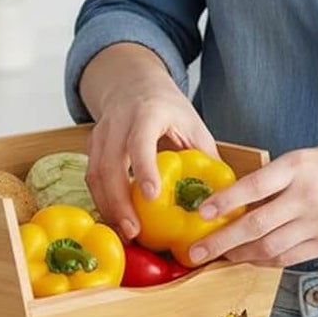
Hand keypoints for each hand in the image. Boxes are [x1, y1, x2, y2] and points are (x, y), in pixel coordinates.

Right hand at [85, 80, 220, 242]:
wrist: (133, 83)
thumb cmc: (167, 106)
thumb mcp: (192, 122)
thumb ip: (205, 154)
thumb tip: (225, 192)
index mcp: (148, 113)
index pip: (140, 141)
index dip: (144, 169)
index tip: (152, 196)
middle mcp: (118, 123)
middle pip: (110, 164)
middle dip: (120, 201)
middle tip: (134, 231)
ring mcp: (101, 135)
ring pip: (96, 175)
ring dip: (108, 207)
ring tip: (126, 233)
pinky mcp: (92, 148)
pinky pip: (92, 179)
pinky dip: (102, 202)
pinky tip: (116, 220)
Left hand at [186, 143, 317, 268]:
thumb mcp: (307, 158)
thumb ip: (276, 178)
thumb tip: (237, 201)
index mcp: (299, 165)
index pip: (254, 186)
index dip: (225, 201)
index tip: (202, 213)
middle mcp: (308, 195)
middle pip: (256, 224)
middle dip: (221, 242)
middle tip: (196, 253)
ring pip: (269, 247)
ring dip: (239, 255)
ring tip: (220, 257)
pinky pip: (288, 257)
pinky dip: (265, 261)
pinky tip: (250, 259)